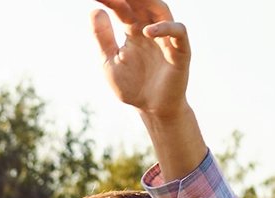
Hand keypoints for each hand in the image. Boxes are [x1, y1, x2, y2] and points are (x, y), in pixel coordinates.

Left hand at [92, 0, 190, 119]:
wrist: (151, 109)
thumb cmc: (132, 85)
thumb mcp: (109, 61)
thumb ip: (103, 37)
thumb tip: (95, 9)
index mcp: (133, 31)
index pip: (122, 8)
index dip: (110, 1)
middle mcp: (150, 30)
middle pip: (142, 4)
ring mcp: (166, 39)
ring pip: (161, 11)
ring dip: (147, 2)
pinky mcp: (180, 52)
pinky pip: (178, 33)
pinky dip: (166, 28)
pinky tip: (147, 31)